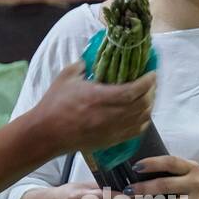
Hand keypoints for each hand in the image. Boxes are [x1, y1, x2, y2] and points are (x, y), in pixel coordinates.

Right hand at [29, 61, 155, 157]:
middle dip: (151, 92)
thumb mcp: (67, 76)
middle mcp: (109, 116)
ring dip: (148, 106)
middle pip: (142, 104)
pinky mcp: (110, 141)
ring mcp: (111, 130)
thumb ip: (83, 64)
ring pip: (142, 119)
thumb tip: (94, 58)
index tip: (151, 73)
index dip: (147, 82)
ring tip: (147, 96)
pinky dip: (143, 122)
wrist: (47, 133)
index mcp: (98, 97)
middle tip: (150, 83)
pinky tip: (141, 114)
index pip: (133, 90)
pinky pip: (135, 132)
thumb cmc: (54, 104)